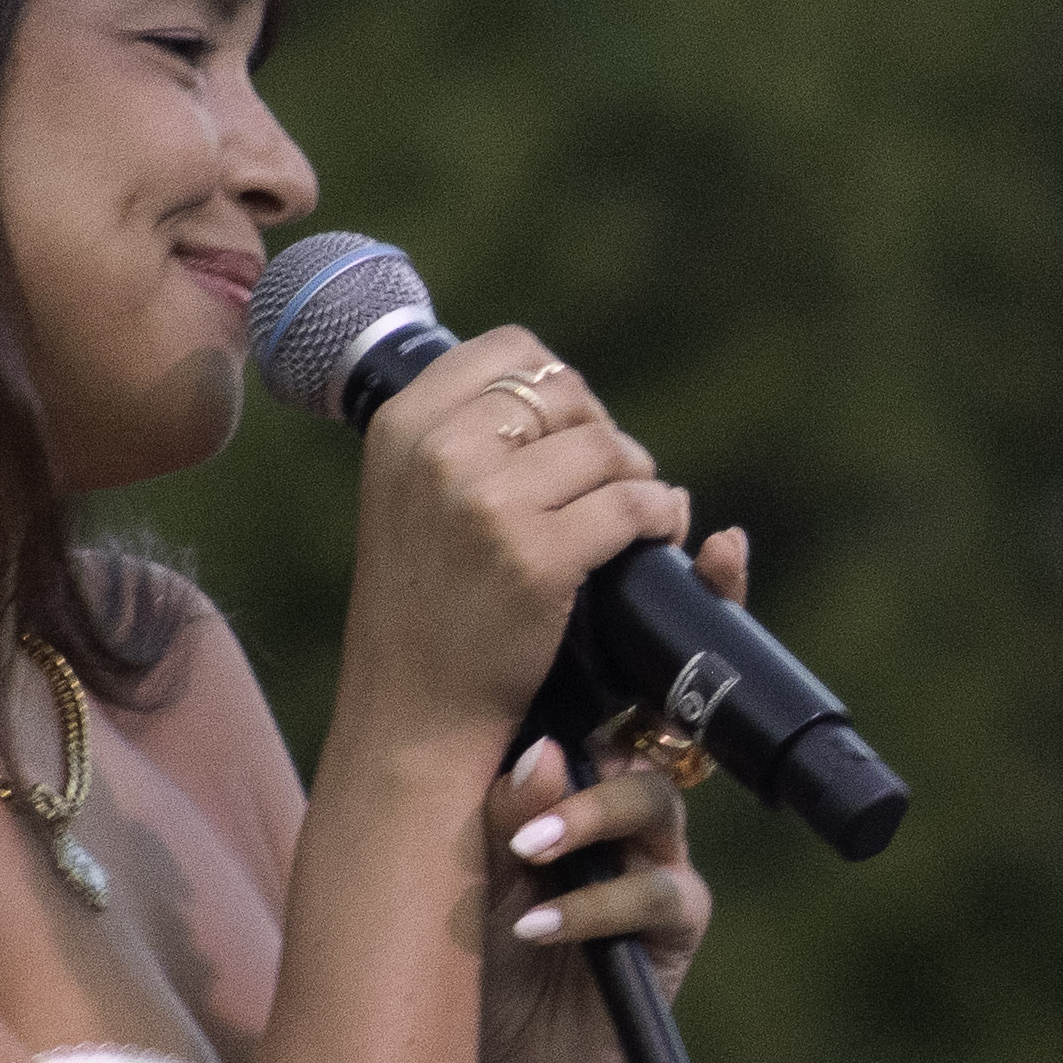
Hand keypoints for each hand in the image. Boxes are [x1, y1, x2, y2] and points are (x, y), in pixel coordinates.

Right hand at [340, 327, 699, 742]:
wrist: (412, 712)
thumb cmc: (420, 608)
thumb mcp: (406, 497)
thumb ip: (459, 433)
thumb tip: (560, 385)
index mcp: (401, 425)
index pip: (509, 350)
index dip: (559, 386)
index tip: (569, 430)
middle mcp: (438, 452)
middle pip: (566, 394)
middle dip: (603, 434)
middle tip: (611, 480)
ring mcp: (486, 503)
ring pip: (607, 447)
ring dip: (640, 476)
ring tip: (638, 510)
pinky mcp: (536, 557)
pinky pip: (633, 505)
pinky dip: (662, 515)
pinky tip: (659, 533)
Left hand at [476, 525, 746, 1062]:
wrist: (483, 1050)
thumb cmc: (466, 932)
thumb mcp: (465, 851)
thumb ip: (502, 800)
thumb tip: (544, 755)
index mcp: (579, 751)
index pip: (628, 672)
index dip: (678, 609)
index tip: (710, 542)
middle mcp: (627, 791)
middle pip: (675, 719)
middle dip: (692, 672)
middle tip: (695, 620)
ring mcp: (657, 855)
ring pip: (652, 803)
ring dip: (589, 817)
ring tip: (526, 849)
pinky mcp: (672, 924)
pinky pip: (653, 895)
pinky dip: (591, 907)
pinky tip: (534, 924)